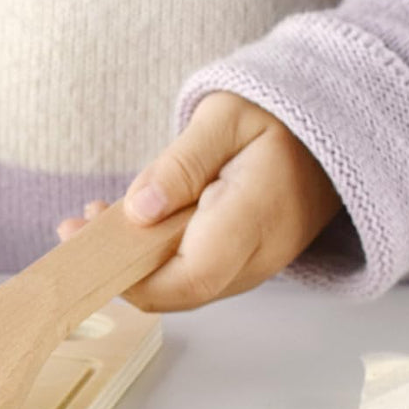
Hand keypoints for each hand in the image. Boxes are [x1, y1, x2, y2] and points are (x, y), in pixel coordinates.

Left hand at [56, 91, 339, 310]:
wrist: (332, 131)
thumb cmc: (281, 116)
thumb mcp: (225, 117)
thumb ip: (181, 163)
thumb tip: (139, 209)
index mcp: (256, 215)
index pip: (192, 277)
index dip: (137, 277)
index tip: (91, 241)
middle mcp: (258, 254)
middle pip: (180, 292)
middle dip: (121, 270)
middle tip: (76, 226)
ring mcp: (254, 266)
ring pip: (182, 288)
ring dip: (133, 263)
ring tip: (93, 221)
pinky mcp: (243, 265)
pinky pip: (193, 275)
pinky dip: (154, 258)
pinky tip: (130, 226)